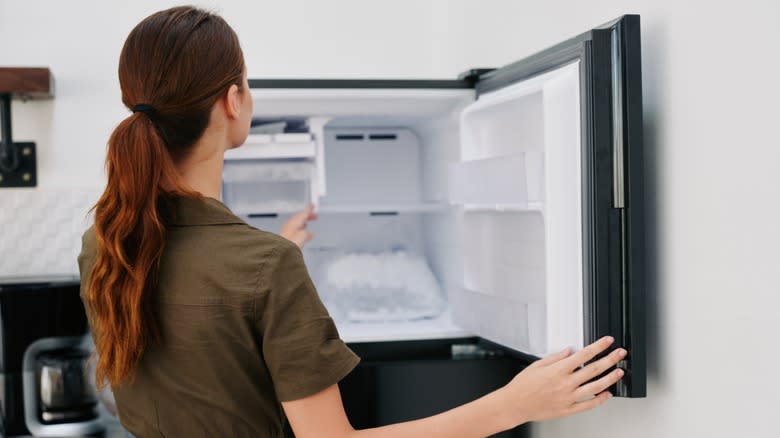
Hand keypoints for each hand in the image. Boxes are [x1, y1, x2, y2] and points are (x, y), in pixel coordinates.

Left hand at [280, 204, 317, 247]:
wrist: (279, 251)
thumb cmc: (289, 242)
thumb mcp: (303, 236)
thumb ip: (307, 233)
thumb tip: (310, 234)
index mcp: (295, 222)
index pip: (303, 213)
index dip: (309, 209)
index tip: (312, 205)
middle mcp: (289, 225)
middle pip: (299, 217)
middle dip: (307, 216)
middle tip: (313, 215)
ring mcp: (286, 231)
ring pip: (296, 224)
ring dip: (302, 223)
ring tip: (307, 223)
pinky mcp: (285, 237)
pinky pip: (293, 231)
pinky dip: (299, 230)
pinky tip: (300, 234)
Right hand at [499, 336, 626, 426]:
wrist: (515, 405)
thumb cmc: (522, 386)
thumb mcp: (537, 366)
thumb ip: (555, 358)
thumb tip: (569, 351)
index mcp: (558, 370)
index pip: (584, 355)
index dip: (598, 347)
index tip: (607, 342)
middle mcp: (566, 383)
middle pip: (594, 369)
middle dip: (610, 359)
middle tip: (620, 354)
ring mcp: (568, 397)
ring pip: (595, 387)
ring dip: (610, 379)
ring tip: (619, 372)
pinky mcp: (568, 409)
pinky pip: (588, 405)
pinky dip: (599, 400)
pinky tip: (607, 395)